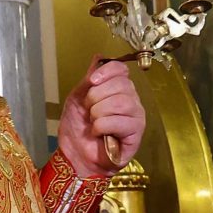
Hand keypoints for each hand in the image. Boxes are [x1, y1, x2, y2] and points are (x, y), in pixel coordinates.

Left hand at [57, 57, 145, 180]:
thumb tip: (99, 57)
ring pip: (121, 102)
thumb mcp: (78, 98)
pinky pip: (121, 121)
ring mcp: (136, 117)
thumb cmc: (78, 129)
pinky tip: (98, 133)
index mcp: (119, 89)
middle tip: (88, 111)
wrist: (75, 155)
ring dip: (98, 112)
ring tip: (93, 122)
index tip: (90, 81)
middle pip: (121, 85)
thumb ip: (89, 80)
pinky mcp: (136, 133)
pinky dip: (102, 126)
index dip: (106, 72)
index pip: (121, 69)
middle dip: (96, 97)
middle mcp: (132, 100)